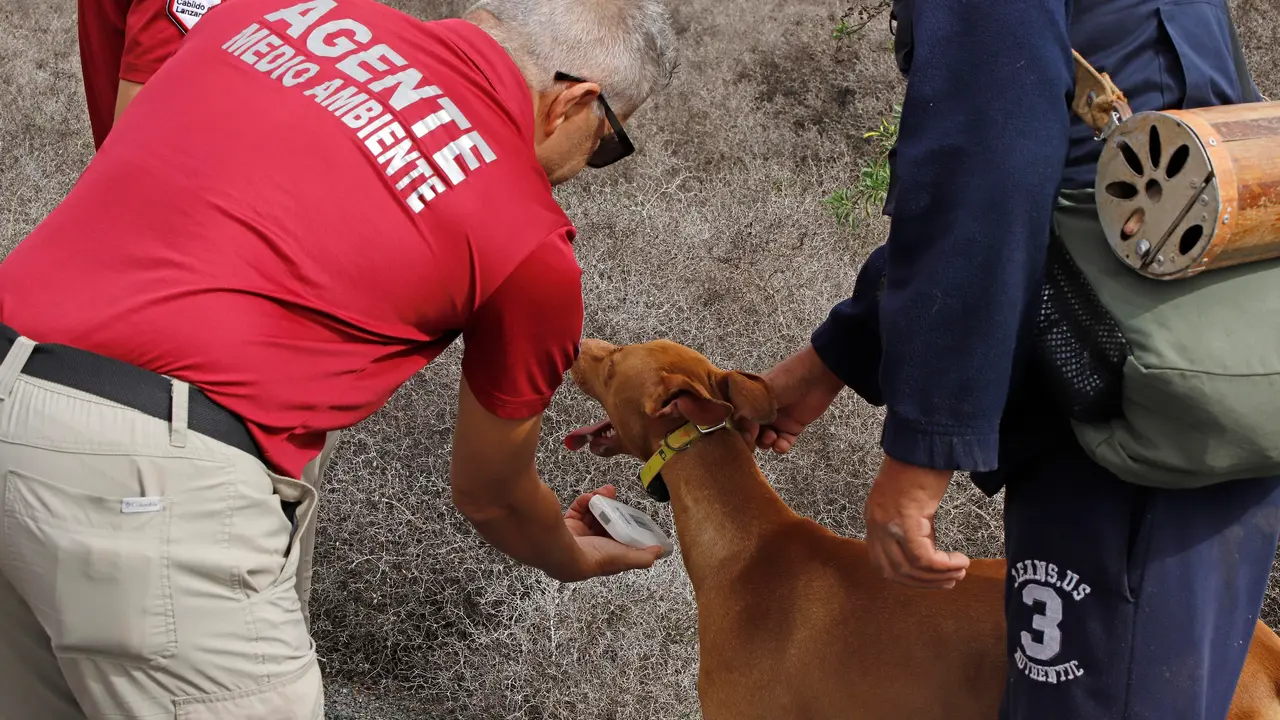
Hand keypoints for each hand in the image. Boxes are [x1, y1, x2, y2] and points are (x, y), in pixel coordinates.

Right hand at [560, 484, 663, 580]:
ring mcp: (581, 533)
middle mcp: (595, 542)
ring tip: (602, 492)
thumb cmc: (597, 559)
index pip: (619, 533)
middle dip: (610, 505)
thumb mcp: (627, 558)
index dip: (623, 520)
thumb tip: (659, 551)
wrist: (570, 555)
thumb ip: (644, 556)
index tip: (626, 509)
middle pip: (605, 519)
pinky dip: (584, 501)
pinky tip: (588, 498)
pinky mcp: (570, 524)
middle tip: (612, 494)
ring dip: (598, 500)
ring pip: (593, 512)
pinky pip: (578, 509)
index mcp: (609, 551)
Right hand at [737, 344, 844, 452]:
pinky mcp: (793, 427)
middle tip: (755, 439)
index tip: (744, 433)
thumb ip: (748, 414)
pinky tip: (781, 445)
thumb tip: (743, 435)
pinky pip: (783, 443)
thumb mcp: (761, 394)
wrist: (818, 375)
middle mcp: (762, 410)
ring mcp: (778, 419)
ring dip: (766, 442)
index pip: (738, 418)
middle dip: (751, 439)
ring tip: (772, 438)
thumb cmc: (786, 379)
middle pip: (750, 432)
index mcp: (751, 399)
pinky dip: (781, 447)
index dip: (739, 428)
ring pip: (765, 439)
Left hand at [864, 454, 969, 588]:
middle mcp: (875, 523)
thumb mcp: (914, 502)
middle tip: (948, 581)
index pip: (881, 562)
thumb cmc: (923, 464)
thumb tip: (929, 547)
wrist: (925, 440)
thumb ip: (915, 526)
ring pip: (908, 568)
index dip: (906, 577)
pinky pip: (922, 557)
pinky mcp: (904, 519)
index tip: (929, 579)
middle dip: (922, 583)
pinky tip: (960, 561)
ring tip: (959, 572)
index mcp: (874, 518)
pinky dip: (942, 565)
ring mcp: (887, 522)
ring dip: (936, 577)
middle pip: (891, 571)